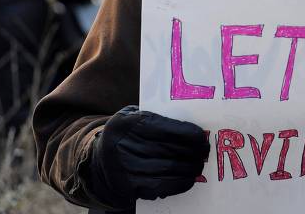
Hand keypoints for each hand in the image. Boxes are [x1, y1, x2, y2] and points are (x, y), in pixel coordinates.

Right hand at [85, 106, 209, 208]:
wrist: (99, 160)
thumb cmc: (126, 134)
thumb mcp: (133, 116)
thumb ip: (157, 118)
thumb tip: (192, 129)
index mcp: (128, 123)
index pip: (167, 129)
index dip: (189, 134)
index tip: (202, 137)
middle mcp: (123, 146)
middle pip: (170, 150)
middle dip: (193, 152)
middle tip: (205, 152)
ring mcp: (124, 168)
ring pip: (168, 169)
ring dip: (190, 169)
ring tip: (199, 165)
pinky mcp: (128, 187)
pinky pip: (160, 187)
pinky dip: (179, 183)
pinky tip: (188, 178)